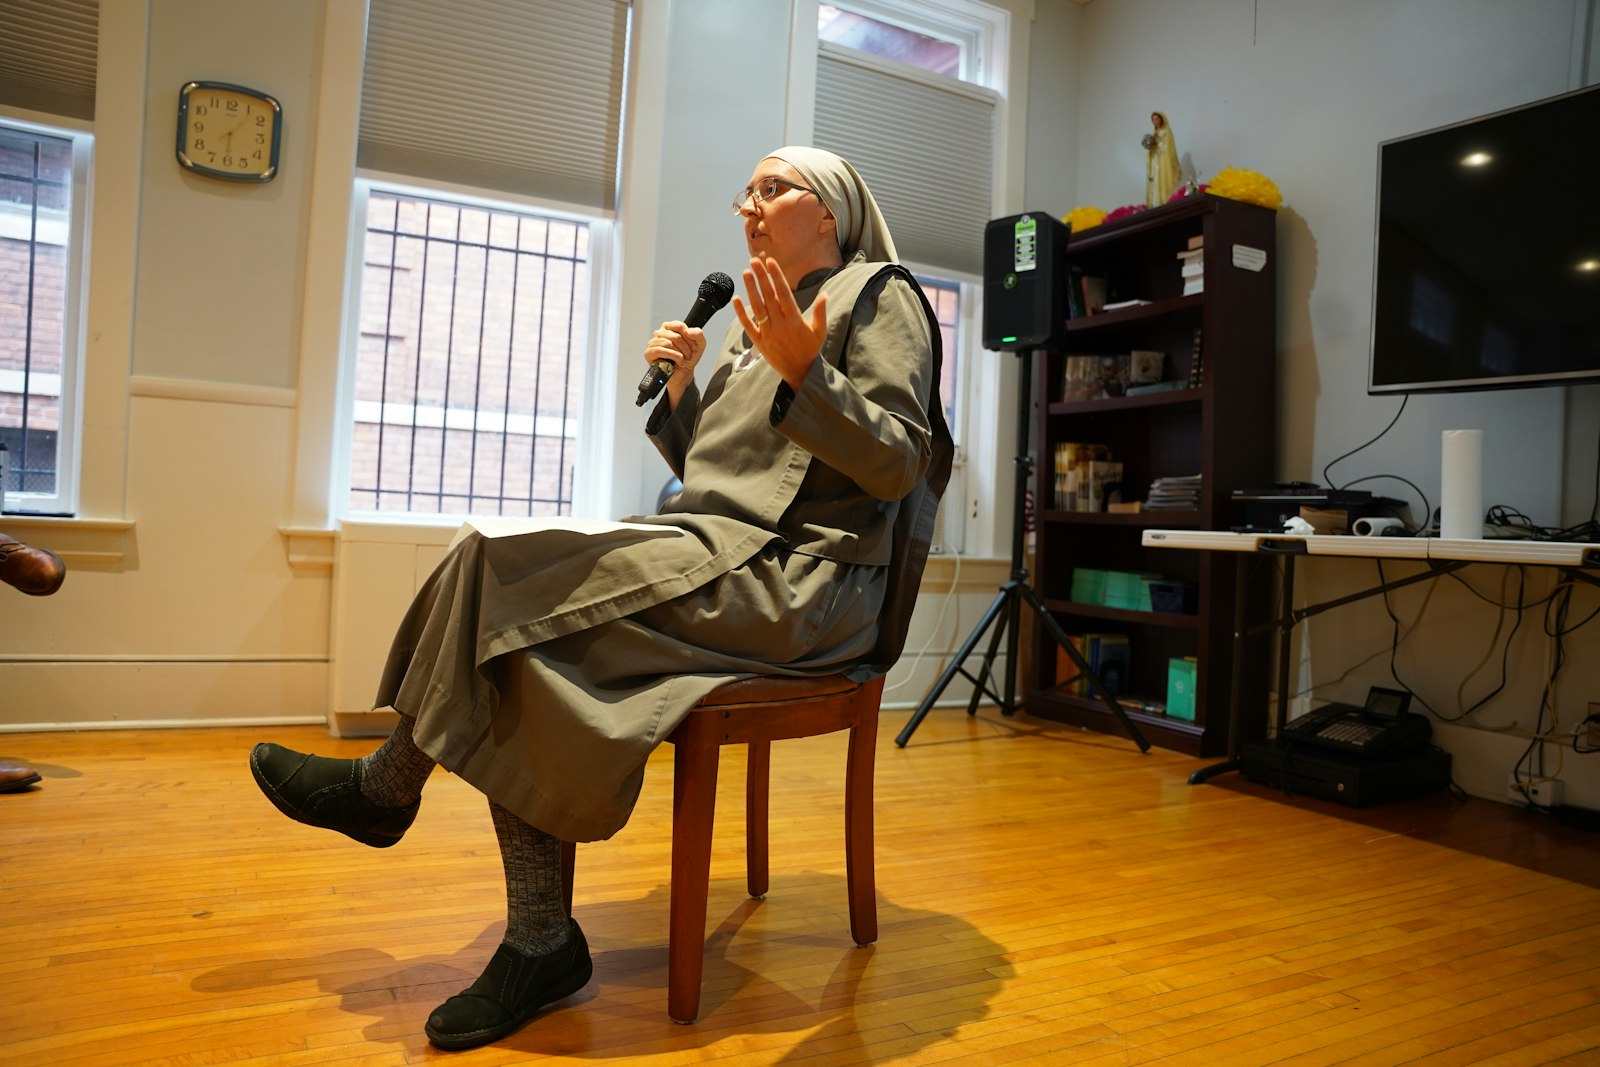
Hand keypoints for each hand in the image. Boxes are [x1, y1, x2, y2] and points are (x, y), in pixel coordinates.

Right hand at [644, 321, 706, 404]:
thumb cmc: (688, 357)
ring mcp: (653, 342)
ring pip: (668, 343)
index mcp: (669, 327)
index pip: (680, 326)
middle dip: (685, 349)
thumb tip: (688, 331)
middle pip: (675, 336)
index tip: (691, 345)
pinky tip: (675, 362)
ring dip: (679, 355)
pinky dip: (671, 357)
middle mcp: (659, 333)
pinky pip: (660, 350)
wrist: (683, 373)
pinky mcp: (649, 353)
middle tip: (686, 356)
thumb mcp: (699, 344)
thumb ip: (698, 334)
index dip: (688, 338)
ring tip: (681, 359)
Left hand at [732, 255, 827, 390]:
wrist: (799, 373)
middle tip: (754, 261)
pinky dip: (741, 313)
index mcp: (795, 320)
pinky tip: (736, 299)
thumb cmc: (810, 350)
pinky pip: (748, 325)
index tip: (770, 262)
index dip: (776, 276)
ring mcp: (768, 333)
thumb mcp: (820, 331)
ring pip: (757, 308)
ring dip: (751, 289)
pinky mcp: (759, 342)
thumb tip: (825, 294)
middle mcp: (780, 325)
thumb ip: (820, 312)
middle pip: (768, 296)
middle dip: (761, 277)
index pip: (784, 293)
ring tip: (746, 273)